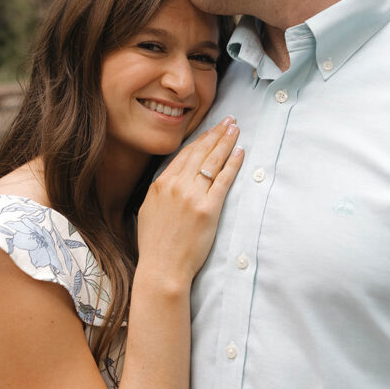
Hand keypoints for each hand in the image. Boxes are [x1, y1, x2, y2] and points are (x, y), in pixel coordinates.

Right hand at [137, 116, 242, 283]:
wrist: (162, 268)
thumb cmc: (156, 245)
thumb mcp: (149, 210)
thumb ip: (161, 192)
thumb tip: (171, 181)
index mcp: (160, 184)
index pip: (184, 154)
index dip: (200, 139)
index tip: (211, 129)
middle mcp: (175, 185)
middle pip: (200, 152)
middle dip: (216, 133)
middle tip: (229, 120)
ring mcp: (191, 196)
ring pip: (212, 161)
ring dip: (226, 142)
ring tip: (236, 130)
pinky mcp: (208, 209)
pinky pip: (223, 180)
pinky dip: (233, 164)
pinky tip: (240, 152)